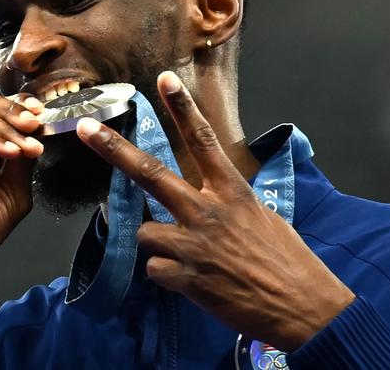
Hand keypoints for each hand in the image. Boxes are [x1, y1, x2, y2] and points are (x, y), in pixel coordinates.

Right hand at [0, 93, 44, 326]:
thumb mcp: (15, 194)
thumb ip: (24, 162)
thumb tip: (37, 132)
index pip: (1, 117)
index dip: (22, 109)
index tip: (44, 114)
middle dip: (17, 112)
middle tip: (37, 124)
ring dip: (9, 129)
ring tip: (28, 147)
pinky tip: (10, 153)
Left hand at [76, 71, 354, 350]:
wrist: (304, 309)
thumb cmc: (289, 261)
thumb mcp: (262, 218)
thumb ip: (226, 203)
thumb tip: (202, 200)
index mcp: (232, 192)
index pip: (202, 140)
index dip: (183, 108)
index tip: (164, 80)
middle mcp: (207, 211)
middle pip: (150, 172)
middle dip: (113, 148)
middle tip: (85, 127)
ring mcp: (192, 244)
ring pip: (143, 230)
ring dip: (156, 242)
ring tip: (185, 256)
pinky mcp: (184, 277)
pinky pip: (154, 268)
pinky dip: (166, 273)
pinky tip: (191, 281)